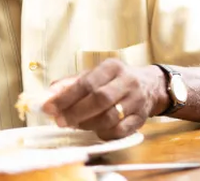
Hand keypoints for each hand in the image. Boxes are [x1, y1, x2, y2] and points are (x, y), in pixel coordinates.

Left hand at [42, 59, 164, 139]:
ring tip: (76, 124)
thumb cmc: (115, 81)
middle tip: (60, 121)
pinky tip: (96, 130)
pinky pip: (120, 131)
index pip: (87, 82)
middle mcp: (127, 81)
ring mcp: (137, 100)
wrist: (150, 86)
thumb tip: (49, 94)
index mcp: (112, 67)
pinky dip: (104, 133)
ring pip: (109, 117)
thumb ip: (72, 83)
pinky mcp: (141, 118)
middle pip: (99, 99)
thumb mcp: (96, 74)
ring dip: (88, 124)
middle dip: (76, 112)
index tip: (49, 107)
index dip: (66, 97)